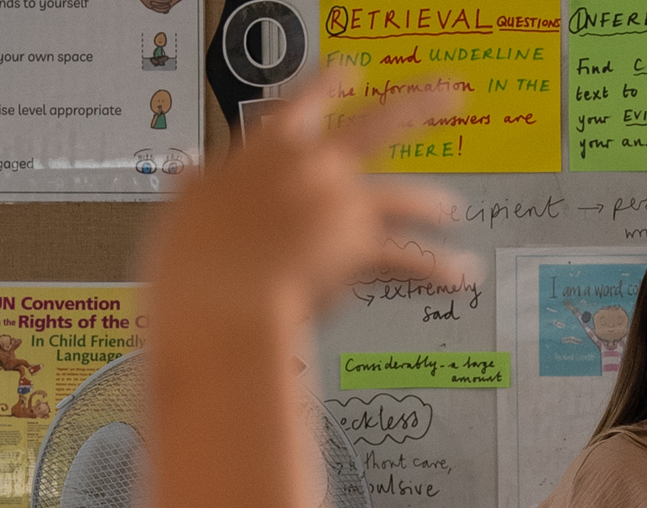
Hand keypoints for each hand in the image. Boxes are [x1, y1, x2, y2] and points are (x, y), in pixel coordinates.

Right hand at [140, 79, 473, 329]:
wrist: (220, 297)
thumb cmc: (194, 261)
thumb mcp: (185, 210)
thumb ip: (199, 188)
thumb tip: (186, 170)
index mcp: (265, 152)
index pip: (302, 104)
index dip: (329, 85)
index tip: (352, 70)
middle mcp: (310, 167)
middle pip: (377, 124)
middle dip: (419, 105)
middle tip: (451, 93)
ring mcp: (340, 204)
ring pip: (401, 198)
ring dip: (429, 204)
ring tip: (449, 210)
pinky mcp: (361, 245)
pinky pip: (410, 258)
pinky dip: (437, 267)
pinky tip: (460, 271)